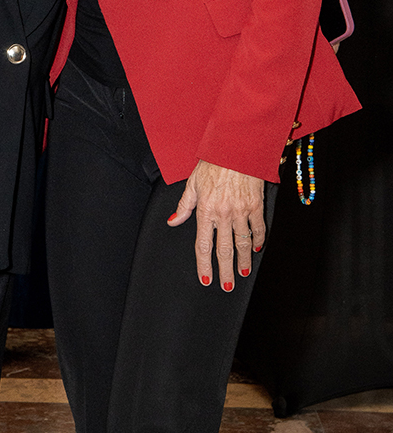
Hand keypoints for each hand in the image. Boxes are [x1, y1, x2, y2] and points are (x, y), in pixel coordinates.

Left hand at [167, 161, 264, 290]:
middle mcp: (223, 213)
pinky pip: (258, 228)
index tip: (206, 278)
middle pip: (224, 249)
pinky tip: (257, 248)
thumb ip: (183, 206)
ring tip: (243, 273)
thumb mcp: (192, 182)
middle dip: (225, 271)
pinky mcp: (255, 205)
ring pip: (242, 243)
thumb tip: (173, 222)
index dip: (204, 264)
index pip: (203, 244)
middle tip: (227, 286)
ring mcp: (241, 210)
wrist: (236, 147)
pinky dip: (258, 240)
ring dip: (243, 260)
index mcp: (205, 209)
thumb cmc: (213, 162)